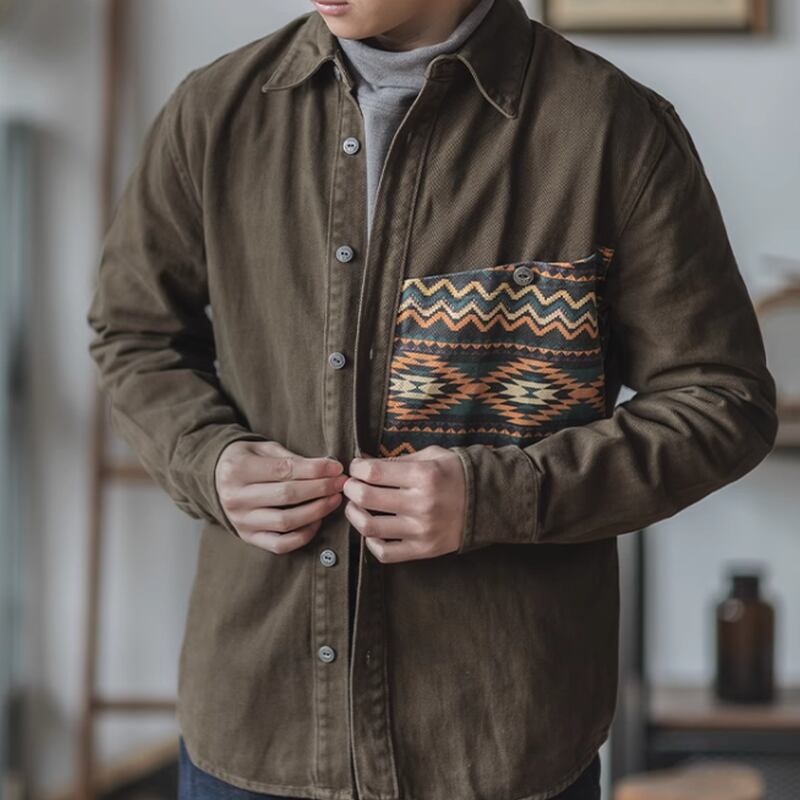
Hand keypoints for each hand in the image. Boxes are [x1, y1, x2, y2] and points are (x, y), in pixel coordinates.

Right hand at [215, 439, 347, 552]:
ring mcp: (240, 521)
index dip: (315, 470)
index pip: (284, 470)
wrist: (216, 478)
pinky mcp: (247, 537)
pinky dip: (303, 535)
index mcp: (237, 469)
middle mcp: (235, 497)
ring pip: (286, 522)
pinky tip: (318, 521)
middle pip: (287, 495)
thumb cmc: (247, 459)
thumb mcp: (264, 449)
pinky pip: (280, 544)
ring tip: (334, 499)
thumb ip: (292, 457)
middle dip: (320, 489)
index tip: (336, 468)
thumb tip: (328, 468)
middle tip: (341, 483)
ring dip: (316, 511)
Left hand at [343, 445, 465, 562]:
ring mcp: (422, 530)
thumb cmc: (456, 474)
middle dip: (350, 488)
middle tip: (351, 485)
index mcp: (424, 476)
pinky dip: (370, 542)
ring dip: (354, 514)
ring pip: (369, 526)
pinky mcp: (424, 549)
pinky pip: (385, 553)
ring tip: (355, 506)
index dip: (357, 468)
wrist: (489, 501)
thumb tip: (364, 462)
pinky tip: (372, 530)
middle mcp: (422, 504)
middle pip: (366, 497)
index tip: (357, 467)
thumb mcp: (430, 456)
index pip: (373, 472)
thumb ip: (397, 460)